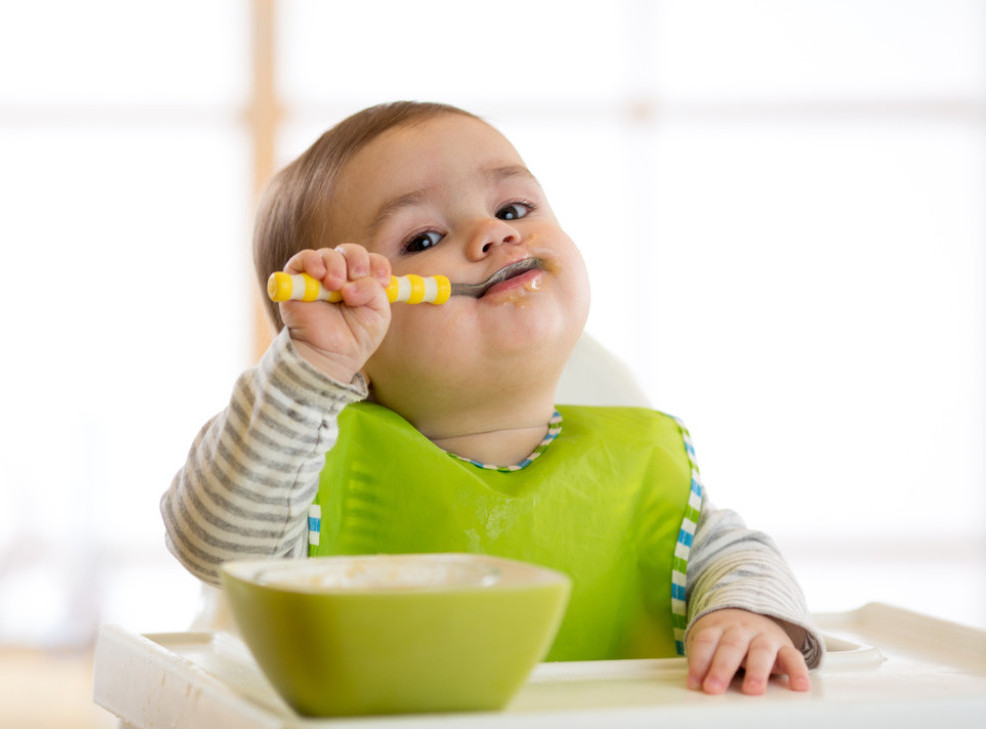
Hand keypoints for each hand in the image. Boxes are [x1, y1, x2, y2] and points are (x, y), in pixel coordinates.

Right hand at [280, 245, 391, 382]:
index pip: (372, 260)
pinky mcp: (297, 281)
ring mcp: (319, 277)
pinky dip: (312, 261)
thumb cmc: (355, 337)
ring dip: (336, 265)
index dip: (378, 265)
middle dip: (357, 260)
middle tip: (357, 276)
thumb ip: (375, 291)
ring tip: (335, 286)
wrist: (330, 356)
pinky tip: (319, 274)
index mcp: (362, 282)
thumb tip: (353, 282)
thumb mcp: (378, 314)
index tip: (382, 280)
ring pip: (328, 254)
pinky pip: (302, 258)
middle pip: (350, 251)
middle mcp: (341, 276)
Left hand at [685, 608, 810, 694]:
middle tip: (714, 688)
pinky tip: (799, 686)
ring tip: (753, 690)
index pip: (707, 642)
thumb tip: (696, 685)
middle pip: (731, 645)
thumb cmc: (727, 637)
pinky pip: (794, 657)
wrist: (752, 613)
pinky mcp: (785, 647)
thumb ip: (704, 660)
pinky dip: (798, 671)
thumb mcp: (712, 642)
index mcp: (720, 627)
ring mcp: (765, 636)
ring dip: (756, 671)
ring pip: (761, 651)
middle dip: (721, 668)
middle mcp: (742, 629)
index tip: (694, 683)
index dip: (699, 662)